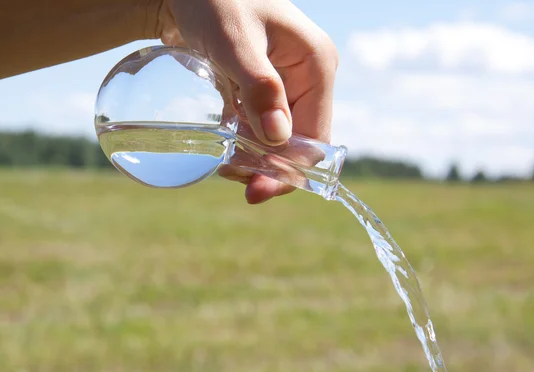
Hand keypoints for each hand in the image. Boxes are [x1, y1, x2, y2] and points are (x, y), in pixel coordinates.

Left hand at [157, 0, 337, 203]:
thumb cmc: (216, 0)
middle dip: (268, 166)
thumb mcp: (236, 42)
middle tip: (230, 175)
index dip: (289, 169)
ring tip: (223, 163)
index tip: (255, 190)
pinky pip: (259, 126)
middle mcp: (307, 79)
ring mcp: (285, 84)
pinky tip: (223, 146)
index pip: (315, 137)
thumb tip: (279, 138)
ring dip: (253, 156)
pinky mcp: (262, 88)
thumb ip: (259, 87)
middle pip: (297, 142)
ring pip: (277, 138)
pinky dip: (243, 141)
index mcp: (316, 66)